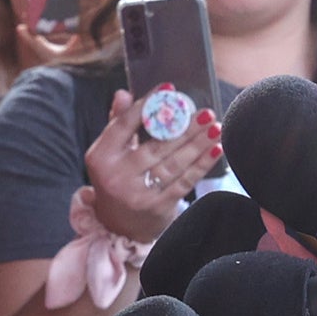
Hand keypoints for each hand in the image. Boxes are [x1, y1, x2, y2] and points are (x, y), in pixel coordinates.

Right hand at [84, 88, 220, 240]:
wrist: (119, 225)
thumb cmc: (117, 178)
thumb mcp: (109, 152)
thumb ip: (117, 122)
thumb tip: (123, 93)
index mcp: (100, 157)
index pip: (125, 125)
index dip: (147, 105)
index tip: (169, 90)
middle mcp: (116, 176)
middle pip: (155, 146)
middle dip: (184, 127)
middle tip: (205, 112)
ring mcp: (137, 194)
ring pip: (173, 163)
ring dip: (198, 144)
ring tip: (215, 127)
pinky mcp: (157, 207)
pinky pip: (184, 181)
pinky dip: (202, 164)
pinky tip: (216, 149)